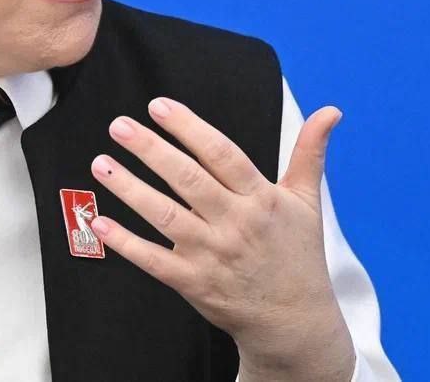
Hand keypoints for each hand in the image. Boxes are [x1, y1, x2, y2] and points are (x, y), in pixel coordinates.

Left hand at [88, 98, 354, 380]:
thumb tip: (330, 111)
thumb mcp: (307, 202)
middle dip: (151, 150)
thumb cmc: (297, 255)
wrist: (294, 322)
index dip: (189, 128)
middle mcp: (235, 224)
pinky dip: (125, 243)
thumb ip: (309, 152)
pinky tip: (99, 222)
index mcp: (261, 199)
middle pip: (188, 180)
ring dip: (129, 189)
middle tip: (119, 125)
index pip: (222, 154)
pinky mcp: (193, 283)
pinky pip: (153, 260)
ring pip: (164, 216)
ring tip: (101, 163)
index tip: (158, 106)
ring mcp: (212, 255)